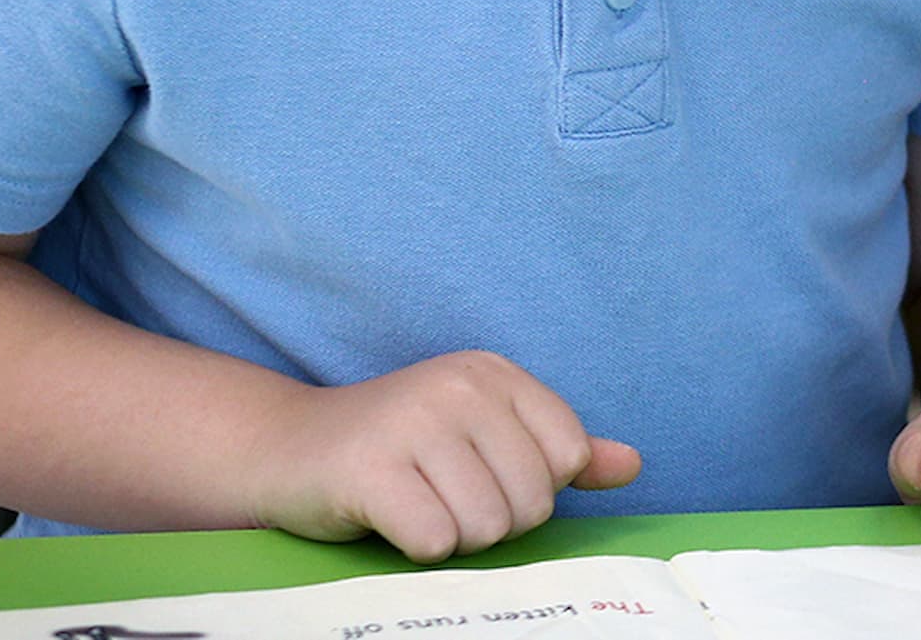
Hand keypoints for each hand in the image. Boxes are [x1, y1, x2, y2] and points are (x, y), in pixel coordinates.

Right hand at [252, 350, 640, 560]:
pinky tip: (390, 518)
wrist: (288, 449)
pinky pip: (435, 540)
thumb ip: (556, 451)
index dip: (532, 488)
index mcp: (496, 373)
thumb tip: (632, 465)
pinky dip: (417, 546)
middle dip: (492, 522)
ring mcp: (413, 422)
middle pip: (532, 500)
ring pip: (486, 528)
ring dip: (454, 537)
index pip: (570, 455)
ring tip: (417, 506)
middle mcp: (460, 386)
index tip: (482, 476)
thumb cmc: (399, 450)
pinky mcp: (369, 469)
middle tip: (442, 497)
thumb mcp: (483, 435)